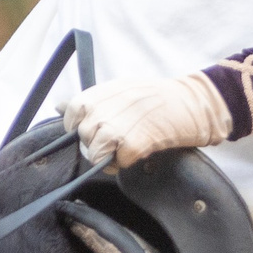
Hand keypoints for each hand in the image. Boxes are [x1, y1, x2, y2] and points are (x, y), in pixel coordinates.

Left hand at [63, 74, 230, 169]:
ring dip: (108, 156)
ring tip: (126, 147)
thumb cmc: (158, 97)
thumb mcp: (121, 89)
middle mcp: (103, 109)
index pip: (71, 114)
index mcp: (101, 93)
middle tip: (119, 137)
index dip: (79, 126)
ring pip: (94, 153)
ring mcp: (116, 127)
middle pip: (83, 137)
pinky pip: (115, 163)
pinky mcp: (131, 145)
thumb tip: (58, 106)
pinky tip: (137, 152)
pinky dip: (125, 162)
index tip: (94, 129)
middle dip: (96, 142)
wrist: (193, 103)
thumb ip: (92, 99)